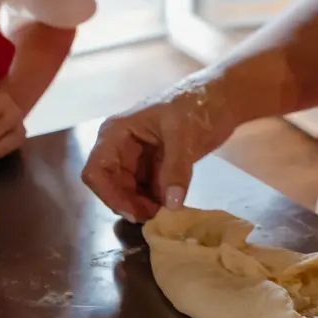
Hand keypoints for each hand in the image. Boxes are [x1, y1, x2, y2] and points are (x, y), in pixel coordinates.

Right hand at [82, 80, 235, 221]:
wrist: (222, 99)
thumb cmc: (197, 104)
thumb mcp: (184, 134)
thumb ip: (176, 169)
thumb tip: (171, 205)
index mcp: (117, 133)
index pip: (96, 170)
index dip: (109, 195)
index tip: (134, 212)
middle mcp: (121, 148)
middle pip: (112, 187)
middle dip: (131, 204)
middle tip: (158, 218)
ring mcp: (137, 159)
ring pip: (129, 193)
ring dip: (144, 206)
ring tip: (168, 214)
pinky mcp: (154, 168)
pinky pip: (147, 192)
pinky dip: (157, 203)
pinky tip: (173, 207)